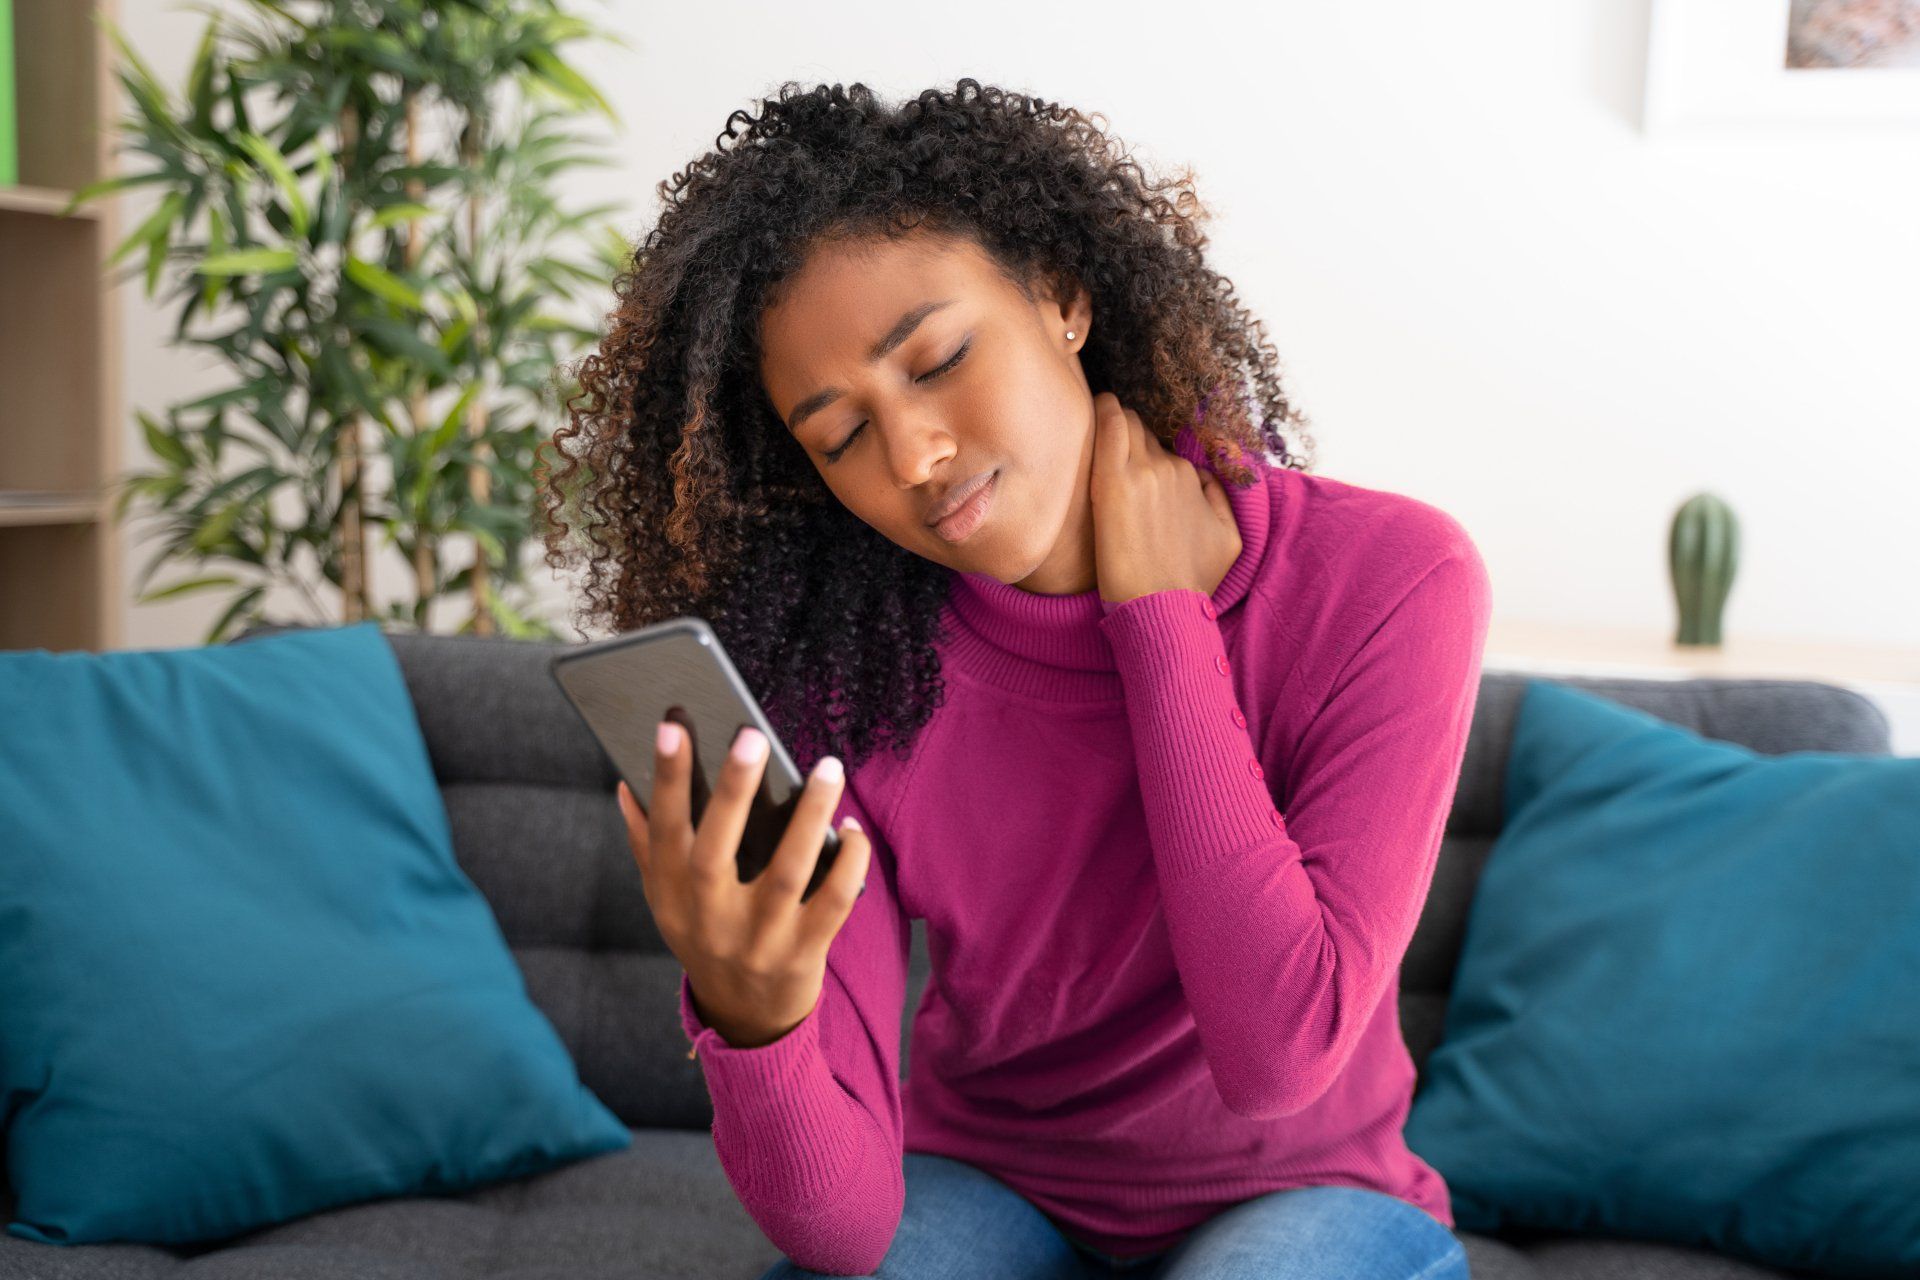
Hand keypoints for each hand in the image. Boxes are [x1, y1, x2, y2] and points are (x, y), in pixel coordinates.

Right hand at [615, 723, 870, 1048]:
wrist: (748, 1020)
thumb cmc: (707, 938)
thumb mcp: (668, 902)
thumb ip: (648, 846)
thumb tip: (626, 785)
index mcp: (672, 897)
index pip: (663, 831)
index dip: (665, 780)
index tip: (672, 725)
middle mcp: (710, 920)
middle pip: (715, 852)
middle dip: (732, 791)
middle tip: (750, 735)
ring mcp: (758, 940)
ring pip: (786, 872)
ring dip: (809, 818)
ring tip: (827, 767)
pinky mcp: (804, 954)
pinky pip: (833, 903)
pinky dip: (848, 863)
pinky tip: (851, 826)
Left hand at [1090, 391, 1241, 607]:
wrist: (1163, 607)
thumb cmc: (1190, 582)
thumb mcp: (1228, 538)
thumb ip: (1219, 499)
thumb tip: (1204, 478)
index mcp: (1193, 478)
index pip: (1161, 446)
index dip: (1142, 447)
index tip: (1128, 451)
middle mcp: (1171, 469)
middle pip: (1142, 430)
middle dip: (1127, 431)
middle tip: (1107, 437)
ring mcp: (1144, 473)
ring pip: (1126, 425)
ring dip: (1113, 423)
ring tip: (1095, 419)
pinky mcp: (1114, 483)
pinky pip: (1109, 427)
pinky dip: (1103, 411)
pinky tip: (1097, 402)